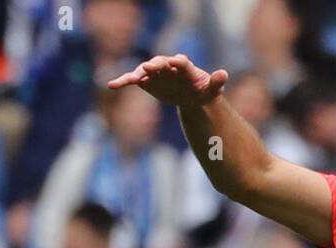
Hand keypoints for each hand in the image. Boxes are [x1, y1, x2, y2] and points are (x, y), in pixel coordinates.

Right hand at [107, 54, 227, 108]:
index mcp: (184, 67)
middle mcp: (167, 66)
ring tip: (128, 80)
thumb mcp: (211, 90)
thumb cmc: (202, 91)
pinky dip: (123, 81)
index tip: (174, 62)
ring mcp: (155, 73)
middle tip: (148, 68)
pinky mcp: (146, 81)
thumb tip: (224, 74)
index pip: (181, 62)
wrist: (190, 97)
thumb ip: (217, 82)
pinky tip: (111, 85)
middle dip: (154, 65)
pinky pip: (132, 80)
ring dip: (136, 74)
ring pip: (143, 71)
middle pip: (160, 63)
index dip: (177, 62)